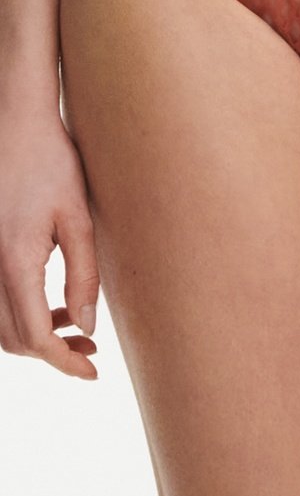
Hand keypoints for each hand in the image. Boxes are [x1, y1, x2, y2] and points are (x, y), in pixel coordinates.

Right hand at [0, 103, 99, 377]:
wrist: (15, 123)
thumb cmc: (52, 162)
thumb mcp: (78, 218)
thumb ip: (84, 277)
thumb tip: (86, 328)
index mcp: (14, 262)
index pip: (34, 337)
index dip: (63, 362)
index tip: (92, 372)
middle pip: (12, 340)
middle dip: (51, 354)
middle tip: (91, 352)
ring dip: (35, 337)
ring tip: (77, 330)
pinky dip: (22, 314)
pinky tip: (56, 306)